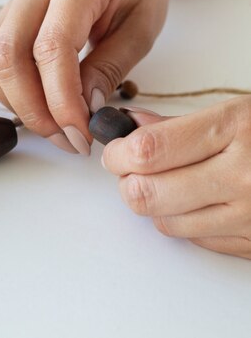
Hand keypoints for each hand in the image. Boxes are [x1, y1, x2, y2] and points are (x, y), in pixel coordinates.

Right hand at [0, 0, 177, 154]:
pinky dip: (2, 90)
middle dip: (32, 110)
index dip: (60, 100)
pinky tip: (33, 99)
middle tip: (66, 138)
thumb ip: (109, 69)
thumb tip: (82, 111)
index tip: (79, 134)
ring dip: (14, 103)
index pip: (51, 48)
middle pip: (7, 57)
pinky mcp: (3, 17)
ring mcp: (13, 0)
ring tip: (51, 121)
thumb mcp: (142, 29)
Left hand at [102, 97, 250, 259]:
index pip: (148, 151)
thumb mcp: (238, 111)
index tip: (114, 150)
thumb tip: (127, 128)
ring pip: (165, 223)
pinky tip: (201, 200)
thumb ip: (177, 124)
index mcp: (237, 130)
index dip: (117, 152)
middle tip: (130, 170)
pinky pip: (197, 239)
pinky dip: (186, 221)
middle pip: (147, 194)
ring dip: (155, 203)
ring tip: (171, 182)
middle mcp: (245, 178)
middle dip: (128, 181)